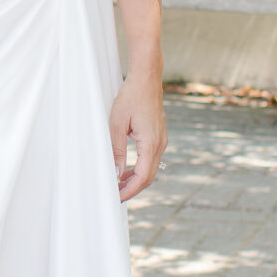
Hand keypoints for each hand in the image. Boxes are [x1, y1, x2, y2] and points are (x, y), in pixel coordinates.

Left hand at [110, 61, 165, 201]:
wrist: (147, 78)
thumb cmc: (131, 97)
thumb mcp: (117, 123)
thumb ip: (117, 149)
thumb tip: (116, 173)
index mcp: (151, 143)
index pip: (143, 177)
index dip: (130, 190)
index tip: (116, 198)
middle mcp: (160, 144)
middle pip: (149, 177)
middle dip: (132, 189)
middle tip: (115, 196)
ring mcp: (161, 140)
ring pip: (151, 169)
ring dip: (136, 180)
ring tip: (118, 185)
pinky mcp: (159, 136)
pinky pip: (151, 159)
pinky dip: (140, 169)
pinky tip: (126, 170)